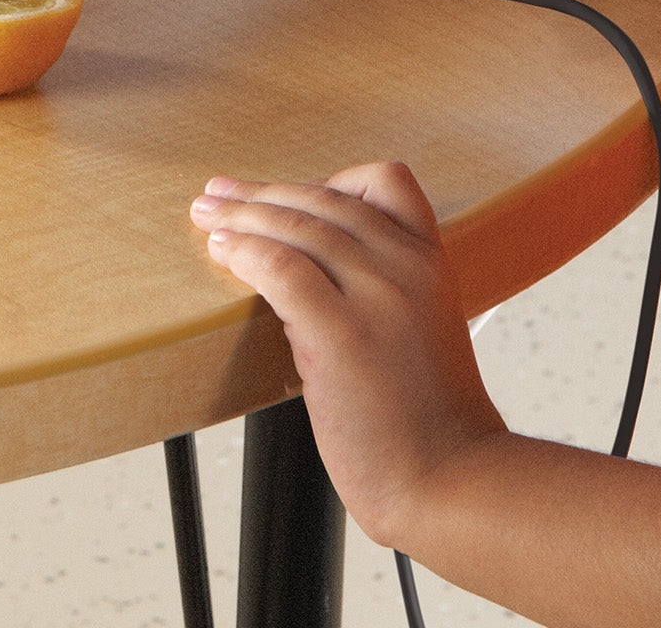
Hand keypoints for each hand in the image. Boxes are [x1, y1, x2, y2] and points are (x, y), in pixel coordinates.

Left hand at [190, 163, 505, 547]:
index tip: (289, 195)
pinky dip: (246, 252)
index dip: (331, 180)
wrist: (452, 480)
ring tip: (208, 216)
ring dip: (242, 216)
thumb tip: (307, 271)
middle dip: (263, 193)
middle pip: (324, 201)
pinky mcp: (340, 335)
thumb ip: (381, 288)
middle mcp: (406, 268)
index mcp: (430, 262)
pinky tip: (223, 251)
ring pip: (297, 227)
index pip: (387, 182)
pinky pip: (282, 270)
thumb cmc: (430, 418)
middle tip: (219, 191)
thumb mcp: (422, 327)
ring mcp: (376, 298)